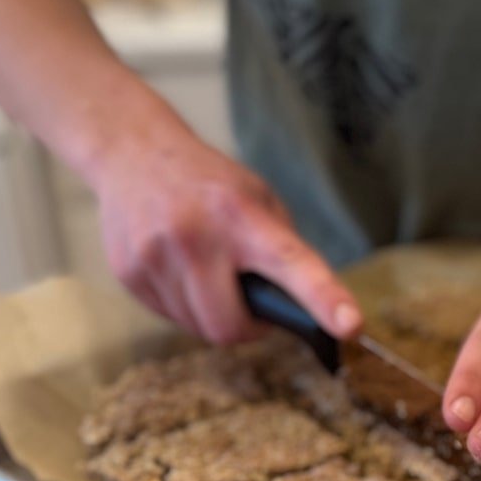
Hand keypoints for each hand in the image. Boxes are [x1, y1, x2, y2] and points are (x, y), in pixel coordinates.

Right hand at [91, 129, 361, 343]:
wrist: (132, 151)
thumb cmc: (210, 185)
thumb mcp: (258, 201)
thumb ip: (283, 251)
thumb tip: (309, 309)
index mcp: (243, 217)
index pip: (293, 264)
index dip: (324, 298)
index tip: (351, 325)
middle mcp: (196, 237)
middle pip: (230, 327)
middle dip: (247, 326)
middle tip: (249, 300)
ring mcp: (156, 256)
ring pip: (199, 329)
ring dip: (213, 316)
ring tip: (208, 275)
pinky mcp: (129, 272)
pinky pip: (172, 318)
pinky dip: (184, 307)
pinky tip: (179, 270)